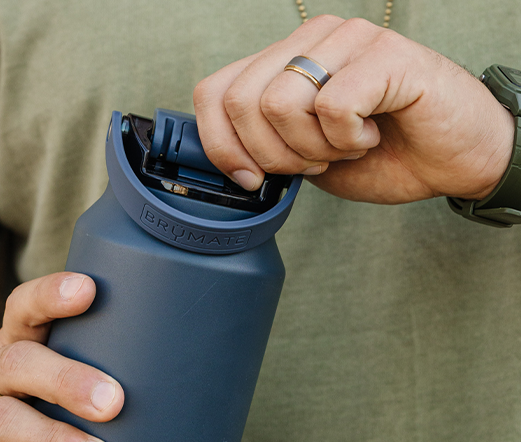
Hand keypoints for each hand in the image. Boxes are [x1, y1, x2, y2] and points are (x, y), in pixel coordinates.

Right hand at [0, 273, 123, 441]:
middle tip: (114, 402)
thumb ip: (107, 380)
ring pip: (6, 424)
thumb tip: (211, 390)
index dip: (49, 295)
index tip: (88, 290)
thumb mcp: (57, 394)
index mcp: (19, 351)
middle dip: (66, 378)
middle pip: (18, 364)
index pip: (23, 309)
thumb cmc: (40, 424)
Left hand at [193, 15, 514, 203]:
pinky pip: (332, 106)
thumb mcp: (303, 158)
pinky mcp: (385, 54)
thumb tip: (228, 162)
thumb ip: (263, 147)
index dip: (221, 146)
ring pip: (280, 104)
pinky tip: (369, 135)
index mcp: (283, 61)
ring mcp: (348, 40)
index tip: (251, 180)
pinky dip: (347, 140)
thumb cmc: (381, 156)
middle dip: (271, 155)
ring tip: (344, 146)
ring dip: (311, 148)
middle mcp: (310, 40)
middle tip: (314, 162)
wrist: (450, 159)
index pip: (213, 93)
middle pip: (241, 102)